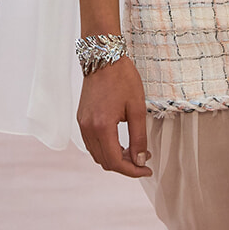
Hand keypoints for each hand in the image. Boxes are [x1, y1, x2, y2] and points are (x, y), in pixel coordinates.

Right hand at [77, 57, 152, 178]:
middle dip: (125, 166)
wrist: (103, 58)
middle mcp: (88, 128)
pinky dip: (106, 149)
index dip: (133, 171)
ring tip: (133, 151)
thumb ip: (139, 138)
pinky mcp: (81, 119)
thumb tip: (141, 160)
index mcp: (102, 127)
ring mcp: (82, 124)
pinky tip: (120, 143)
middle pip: (105, 162)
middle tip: (143, 160)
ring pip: (97, 155)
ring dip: (115, 159)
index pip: (115, 162)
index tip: (147, 169)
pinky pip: (92, 144)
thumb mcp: (137, 108)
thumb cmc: (123, 79)